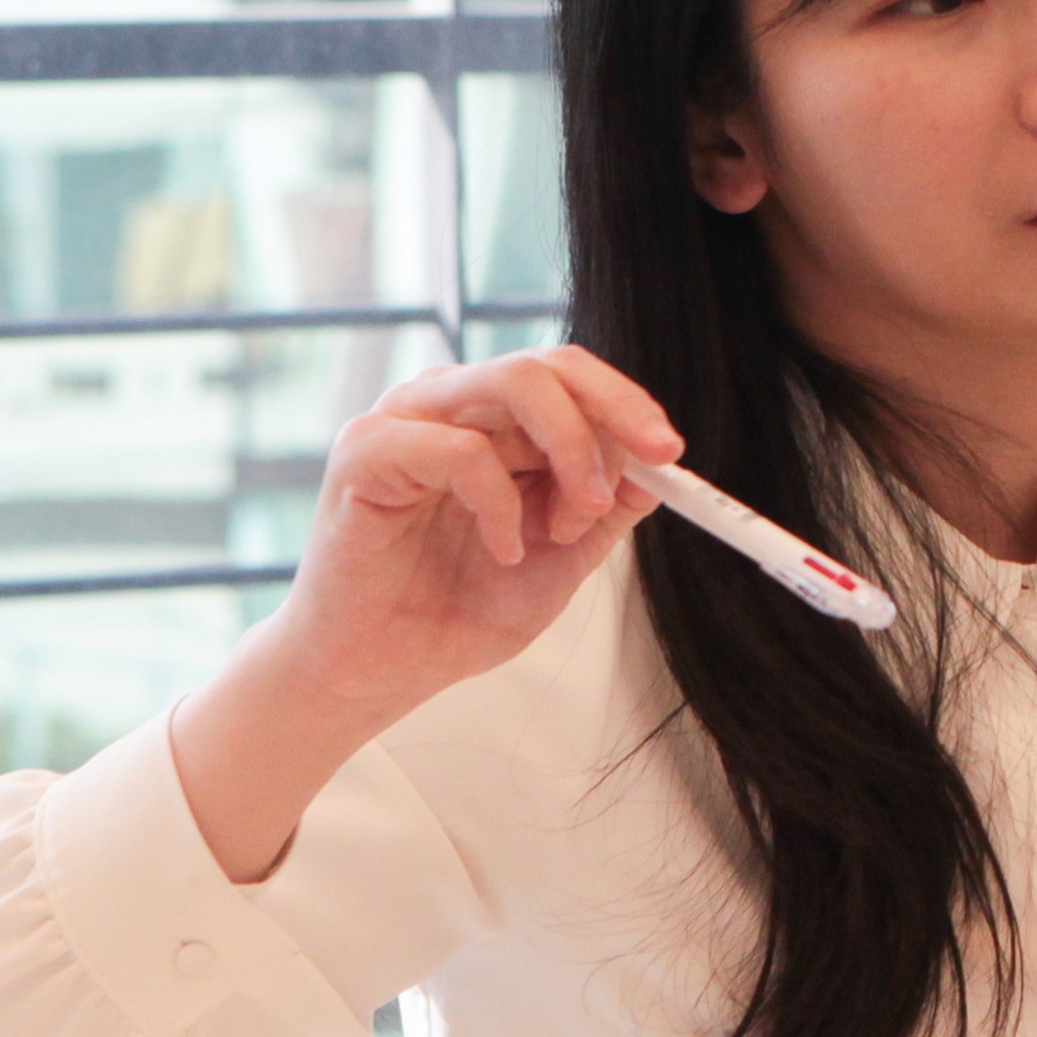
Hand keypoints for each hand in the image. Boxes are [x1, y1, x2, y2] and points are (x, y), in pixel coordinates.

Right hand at [259, 347, 683, 720]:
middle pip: (547, 366)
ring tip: (568, 523)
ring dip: (567, 451)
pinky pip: (457, 447)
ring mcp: (405, 422)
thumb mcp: (560, 559)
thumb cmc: (456, 610)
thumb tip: (658, 467)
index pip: (569, 377)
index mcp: (493, 422)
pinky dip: (499, 500)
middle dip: (613, 411)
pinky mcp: (365, 454)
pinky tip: (502, 549)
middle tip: (653, 459)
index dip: (627, 404)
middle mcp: (450, 405)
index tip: (671, 451)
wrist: (383, 670)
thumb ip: (603, 509)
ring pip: (512, 383)